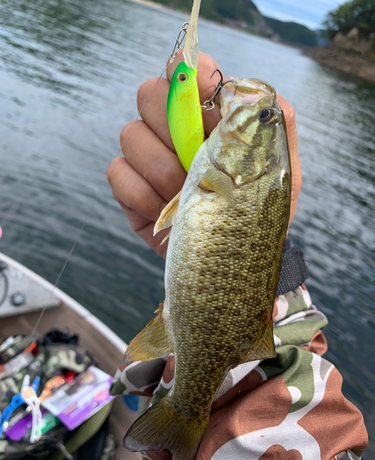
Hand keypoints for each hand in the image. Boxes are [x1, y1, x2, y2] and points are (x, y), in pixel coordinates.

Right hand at [107, 52, 301, 258]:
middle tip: (197, 162)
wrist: (231, 264)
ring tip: (189, 200)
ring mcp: (146, 158)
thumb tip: (251, 90)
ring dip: (164, 172)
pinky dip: (144, 196)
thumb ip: (278, 124)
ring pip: (131, 136)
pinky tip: (169, 214)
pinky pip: (118, 173)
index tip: (206, 97)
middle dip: (174, 130)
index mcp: (207, 117)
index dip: (189, 75)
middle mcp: (172, 130)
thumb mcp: (281, 171)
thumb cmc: (256, 214)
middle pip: (148, 94)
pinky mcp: (128, 188)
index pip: (186, 71)